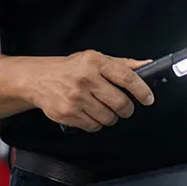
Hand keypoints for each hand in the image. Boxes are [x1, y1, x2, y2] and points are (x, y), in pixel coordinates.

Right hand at [29, 50, 154, 131]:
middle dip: (127, 109)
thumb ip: (122, 64)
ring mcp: (75, 98)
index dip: (141, 90)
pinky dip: (96, 123)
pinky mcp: (67, 113)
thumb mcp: (95, 59)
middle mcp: (85, 79)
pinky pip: (94, 126)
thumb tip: (147, 65)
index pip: (126, 77)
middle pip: (120, 102)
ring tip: (104, 109)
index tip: (148, 98)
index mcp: (95, 62)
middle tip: (124, 107)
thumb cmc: (70, 69)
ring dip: (111, 117)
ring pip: (108, 117)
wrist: (38, 79)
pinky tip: (90, 113)